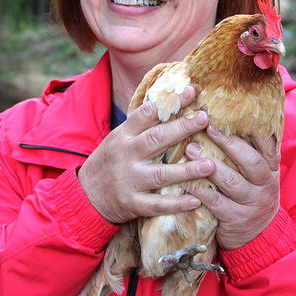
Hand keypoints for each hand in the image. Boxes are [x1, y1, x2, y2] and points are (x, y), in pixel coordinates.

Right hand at [78, 86, 210, 223]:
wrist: (85, 196)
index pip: (146, 114)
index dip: (169, 103)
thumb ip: (141, 124)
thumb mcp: (118, 139)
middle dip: (182, 128)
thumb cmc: (109, 163)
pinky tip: (195, 200)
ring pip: (160, 174)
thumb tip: (168, 102)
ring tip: (210, 164)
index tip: (191, 91)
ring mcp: (128, 181)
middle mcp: (125, 156)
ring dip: (187, 170)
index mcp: (123, 136)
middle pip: (156, 139)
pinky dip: (176, 204)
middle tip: (204, 118)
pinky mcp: (131, 203)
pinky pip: (157, 204)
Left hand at [186, 127, 280, 249]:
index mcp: (271, 170)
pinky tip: (187, 181)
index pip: (268, 146)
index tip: (236, 114)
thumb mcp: (259, 176)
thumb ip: (250, 153)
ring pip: (232, 181)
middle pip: (250, 161)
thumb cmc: (252, 196)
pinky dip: (201, 191)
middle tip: (208, 127)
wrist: (259, 237)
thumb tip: (230, 120)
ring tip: (190, 150)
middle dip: (228, 143)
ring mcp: (252, 203)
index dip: (255, 131)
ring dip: (209, 165)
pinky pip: (216, 202)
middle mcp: (265, 185)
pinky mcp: (236, 219)